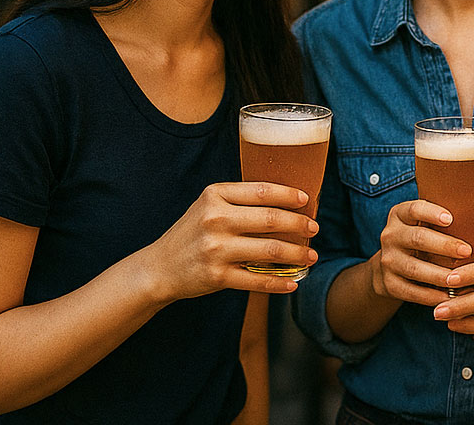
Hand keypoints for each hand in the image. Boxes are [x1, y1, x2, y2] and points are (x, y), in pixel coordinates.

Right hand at [141, 182, 315, 301]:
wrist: (159, 268)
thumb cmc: (192, 233)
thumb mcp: (208, 206)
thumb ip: (239, 200)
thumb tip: (286, 202)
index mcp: (215, 196)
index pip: (261, 191)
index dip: (289, 195)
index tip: (306, 200)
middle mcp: (215, 219)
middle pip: (271, 219)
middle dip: (299, 224)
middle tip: (314, 228)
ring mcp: (216, 249)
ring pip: (269, 250)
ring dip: (297, 254)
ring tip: (311, 255)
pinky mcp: (217, 276)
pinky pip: (257, 280)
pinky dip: (279, 282)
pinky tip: (293, 282)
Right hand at [369, 199, 471, 305]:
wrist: (391, 265)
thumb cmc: (422, 238)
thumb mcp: (424, 223)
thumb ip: (444, 220)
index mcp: (400, 214)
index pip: (414, 209)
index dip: (431, 213)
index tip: (451, 219)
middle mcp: (391, 235)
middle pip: (417, 238)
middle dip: (444, 245)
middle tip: (467, 251)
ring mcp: (388, 260)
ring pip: (414, 268)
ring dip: (439, 275)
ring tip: (460, 279)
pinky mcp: (388, 283)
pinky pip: (411, 291)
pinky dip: (430, 295)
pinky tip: (448, 297)